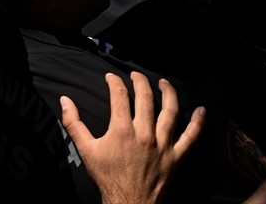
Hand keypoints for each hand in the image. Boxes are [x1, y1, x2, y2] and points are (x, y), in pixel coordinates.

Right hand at [62, 72, 204, 203]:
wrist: (128, 202)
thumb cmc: (107, 177)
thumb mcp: (86, 150)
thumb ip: (74, 123)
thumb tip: (65, 101)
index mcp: (122, 130)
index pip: (119, 95)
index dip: (115, 82)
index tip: (111, 77)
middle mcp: (144, 133)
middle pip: (146, 98)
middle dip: (140, 81)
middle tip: (136, 75)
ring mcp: (163, 144)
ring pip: (170, 111)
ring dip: (168, 93)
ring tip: (164, 82)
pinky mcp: (176, 156)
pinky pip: (191, 136)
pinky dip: (198, 122)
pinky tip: (201, 110)